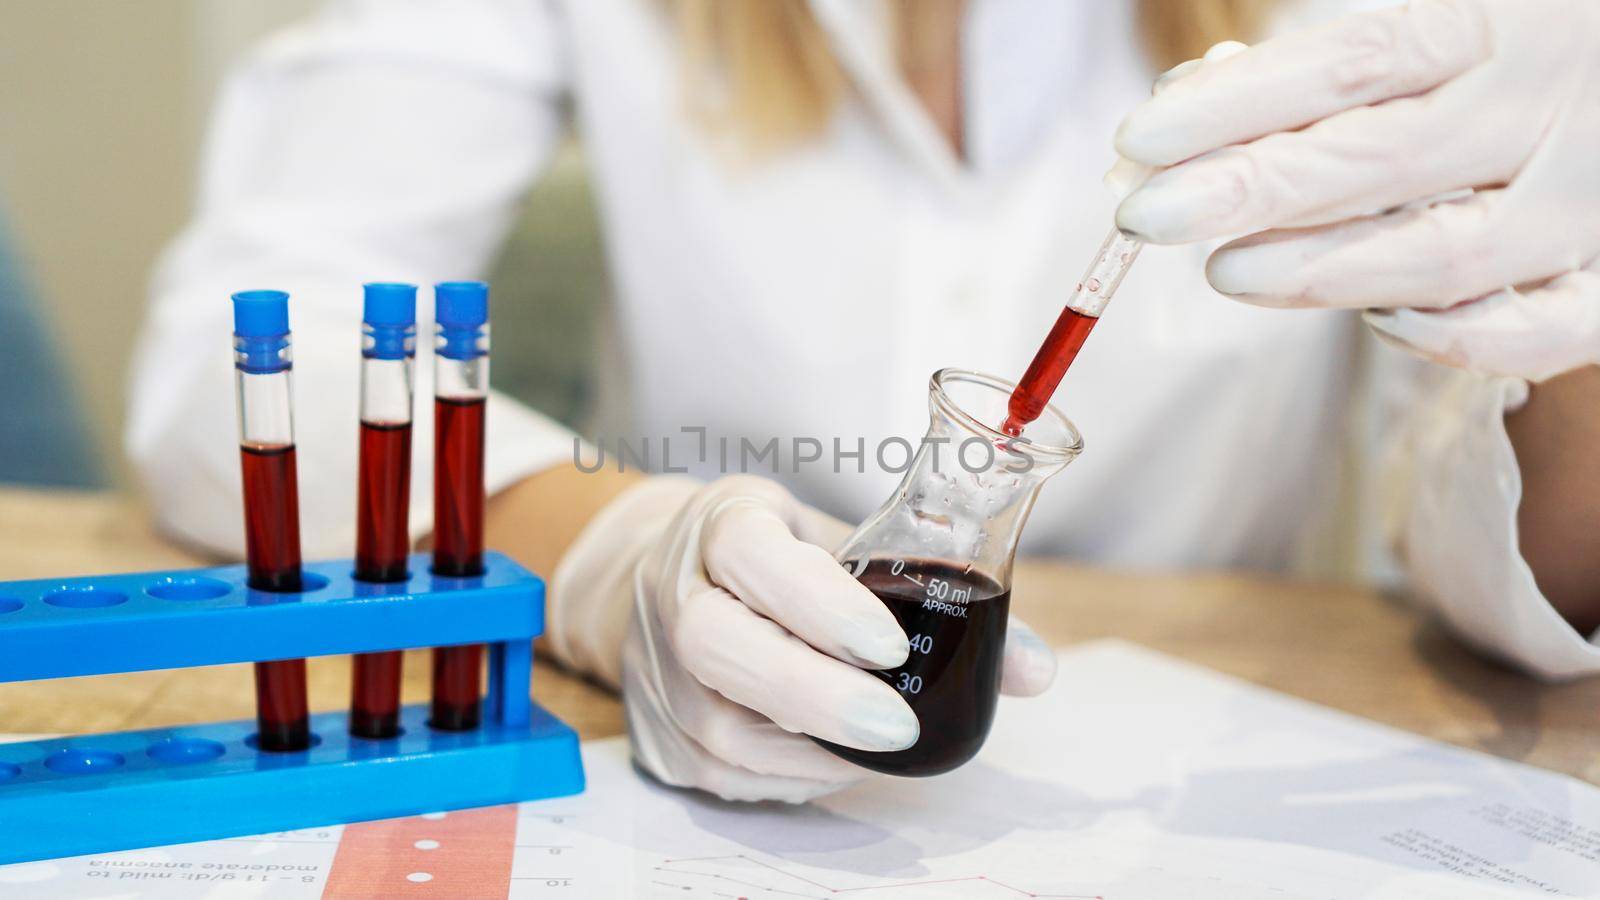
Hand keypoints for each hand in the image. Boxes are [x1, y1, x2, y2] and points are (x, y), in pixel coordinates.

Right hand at [549, 474, 1057, 802]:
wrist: (665, 578)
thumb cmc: (774, 557)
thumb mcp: (841, 541)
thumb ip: (930, 591)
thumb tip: (1034, 669)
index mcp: (722, 525)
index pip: (754, 554)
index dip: (818, 602)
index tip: (890, 645)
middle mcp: (673, 592)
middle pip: (719, 645)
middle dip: (814, 693)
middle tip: (897, 726)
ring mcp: (654, 667)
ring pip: (720, 726)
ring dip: (813, 748)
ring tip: (885, 742)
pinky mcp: (656, 733)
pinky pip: (725, 773)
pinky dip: (791, 776)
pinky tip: (838, 761)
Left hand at [1112, 0, 1599, 380]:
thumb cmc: (1525, 49)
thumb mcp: (1448, 18)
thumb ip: (1329, 58)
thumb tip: (1187, 94)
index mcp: (1506, 20)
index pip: (1349, 66)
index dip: (1236, 105)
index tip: (1140, 140)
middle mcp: (1551, 107)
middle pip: (1378, 158)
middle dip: (1246, 191)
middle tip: (1147, 214)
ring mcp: (1590, 201)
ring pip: (1441, 255)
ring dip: (1318, 271)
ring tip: (1225, 270)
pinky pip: (1533, 331)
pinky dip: (1448, 337)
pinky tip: (1374, 320)